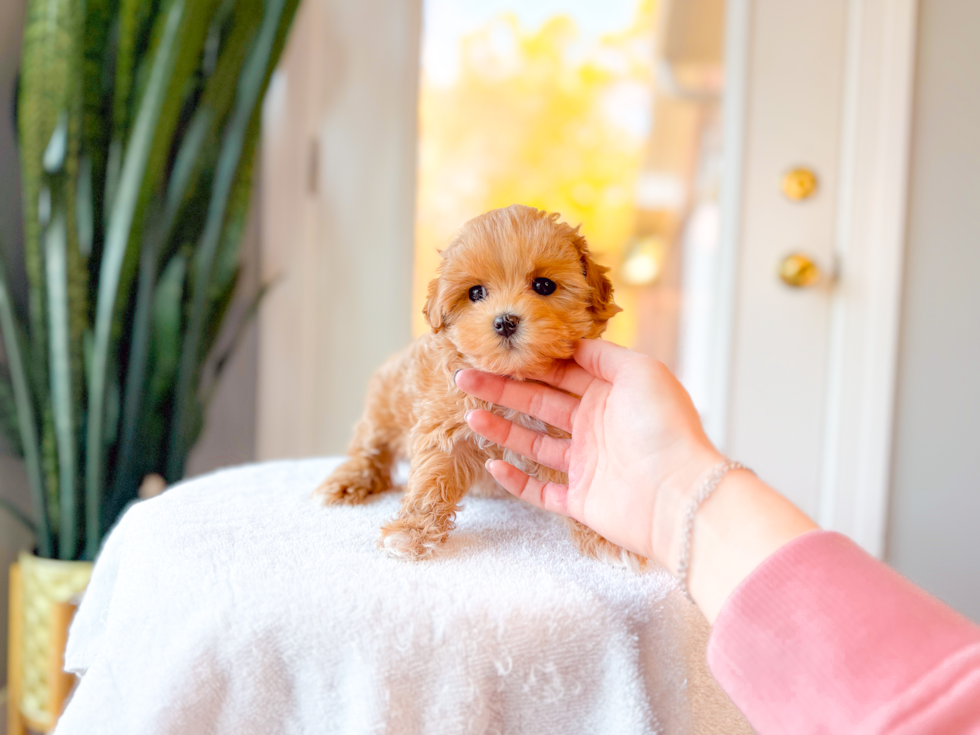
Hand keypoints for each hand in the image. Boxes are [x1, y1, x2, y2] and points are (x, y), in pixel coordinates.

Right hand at [455, 339, 725, 569]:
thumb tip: (572, 341)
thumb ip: (603, 354)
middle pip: (539, 404)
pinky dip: (516, 480)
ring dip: (501, 429)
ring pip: (534, 444)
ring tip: (469, 416)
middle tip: (464, 378)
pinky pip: (541, 490)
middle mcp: (596, 427)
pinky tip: (493, 464)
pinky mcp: (581, 499)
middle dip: (502, 390)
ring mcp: (587, 464)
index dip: (527, 363)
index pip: (560, 373)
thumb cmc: (664, 427)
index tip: (495, 352)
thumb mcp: (640, 371)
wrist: (679, 495)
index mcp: (609, 395)